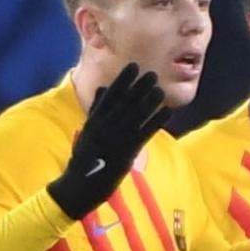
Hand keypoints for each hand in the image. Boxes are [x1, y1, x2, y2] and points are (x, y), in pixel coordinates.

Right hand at [48, 63, 167, 219]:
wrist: (82, 183)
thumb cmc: (85, 156)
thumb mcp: (88, 129)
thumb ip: (97, 109)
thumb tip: (105, 88)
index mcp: (95, 119)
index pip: (110, 95)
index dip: (123, 80)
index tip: (133, 67)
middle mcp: (105, 126)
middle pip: (125, 102)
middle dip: (139, 87)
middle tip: (152, 73)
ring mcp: (116, 138)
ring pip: (135, 116)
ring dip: (149, 102)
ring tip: (160, 89)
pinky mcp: (127, 151)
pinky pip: (144, 133)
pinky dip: (156, 121)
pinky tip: (167, 112)